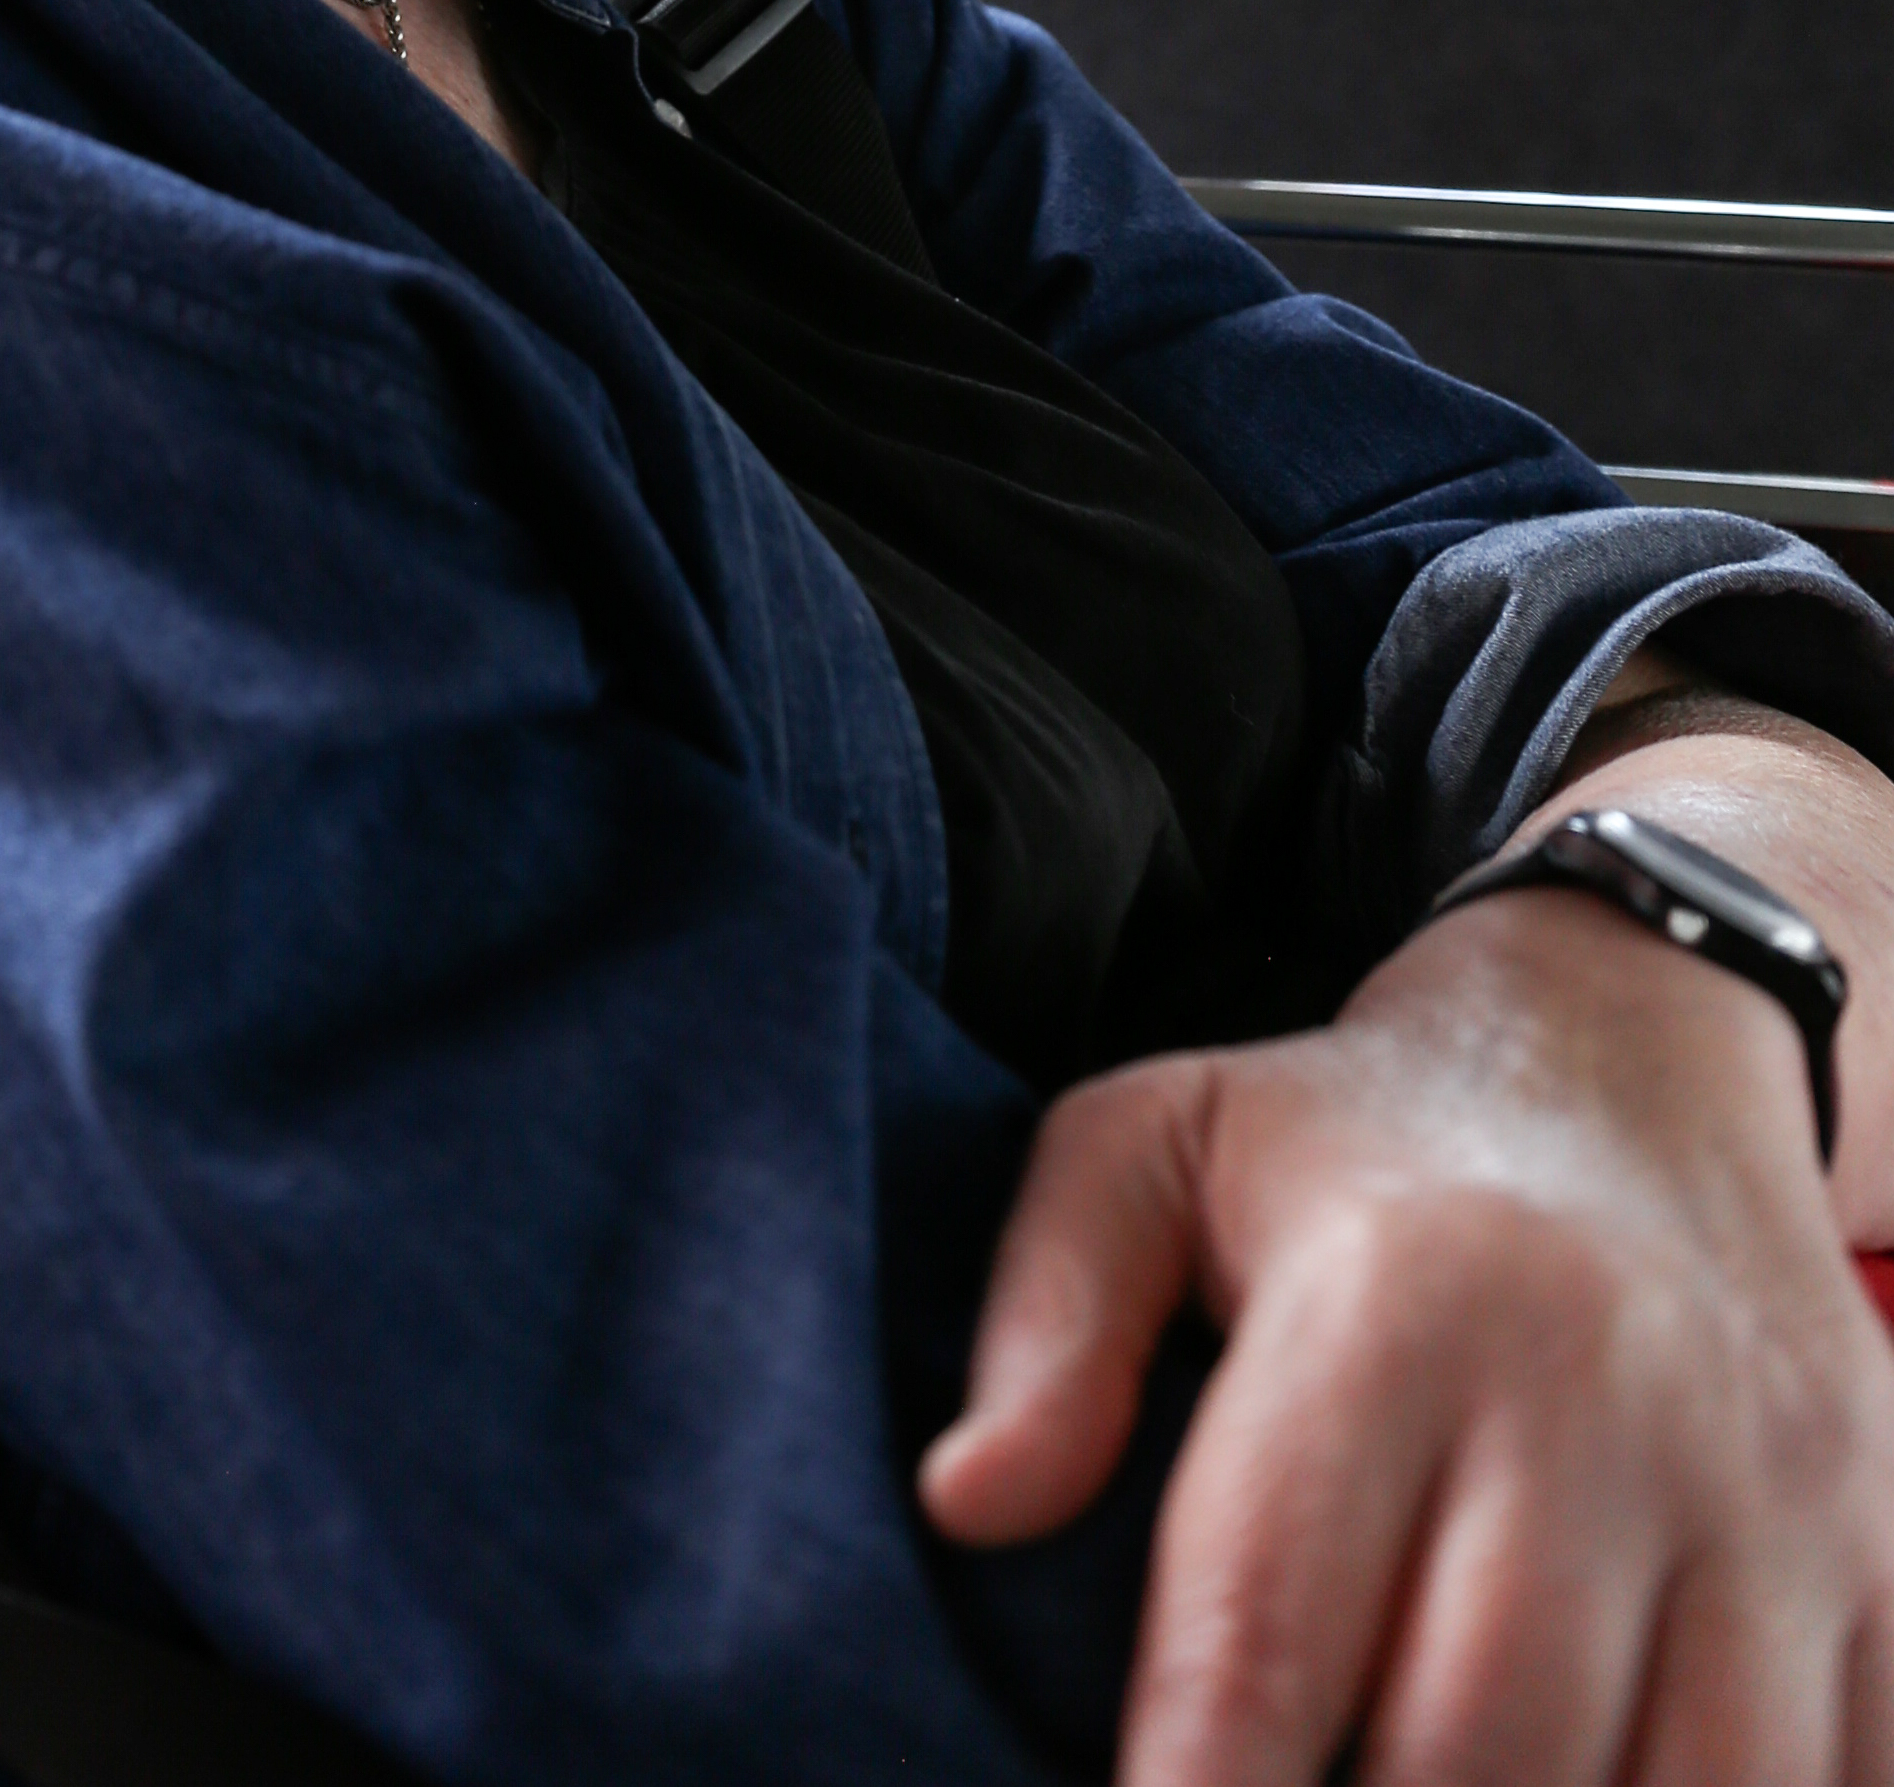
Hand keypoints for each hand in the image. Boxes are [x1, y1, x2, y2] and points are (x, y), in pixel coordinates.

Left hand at [921, 884, 1893, 1785]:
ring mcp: (1775, 1505)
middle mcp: (1608, 1400)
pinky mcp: (1884, 1579)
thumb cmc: (1359, 1144)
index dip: (1208, 1781)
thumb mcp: (1156, 1143)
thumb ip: (1049, 1312)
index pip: (1276, 1616)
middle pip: (1483, 1751)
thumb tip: (972, 1500)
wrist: (1644, 1060)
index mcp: (1401, 1297)